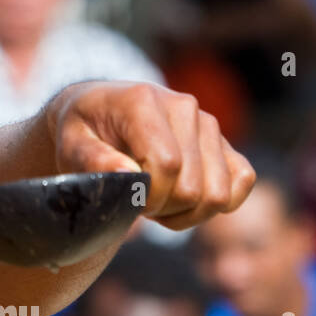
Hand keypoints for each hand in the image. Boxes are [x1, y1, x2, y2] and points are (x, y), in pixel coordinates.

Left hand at [44, 81, 254, 229]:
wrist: (99, 111)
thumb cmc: (83, 132)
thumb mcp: (72, 145)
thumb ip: (93, 160)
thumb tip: (128, 174)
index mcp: (142, 102)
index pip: (166, 165)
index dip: (148, 197)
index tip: (126, 199)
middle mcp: (183, 107)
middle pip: (192, 187)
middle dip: (162, 209)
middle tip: (136, 202)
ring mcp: (208, 123)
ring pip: (218, 194)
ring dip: (186, 213)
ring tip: (155, 202)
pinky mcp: (224, 141)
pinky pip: (243, 182)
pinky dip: (214, 206)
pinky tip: (182, 202)